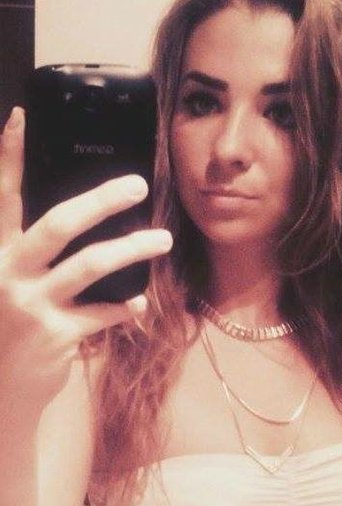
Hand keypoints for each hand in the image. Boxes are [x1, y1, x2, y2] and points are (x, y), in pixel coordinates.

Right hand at [0, 106, 171, 402]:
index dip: (9, 156)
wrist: (2, 389)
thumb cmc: (11, 329)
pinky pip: (104, 312)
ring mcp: (31, 305)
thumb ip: (31, 254)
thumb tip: (81, 218)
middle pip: (57, 223)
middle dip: (101, 200)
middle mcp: (7, 273)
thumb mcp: (9, 284)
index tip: (23, 116)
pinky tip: (141, 301)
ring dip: (132, 248)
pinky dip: (127, 306)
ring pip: (90, 265)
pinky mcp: (55, 336)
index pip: (2, 196)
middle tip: (138, 185)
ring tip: (162, 240)